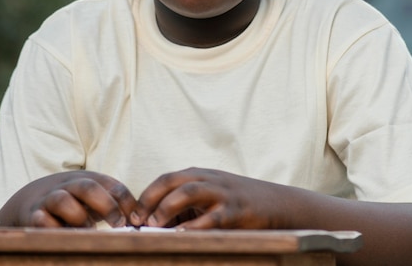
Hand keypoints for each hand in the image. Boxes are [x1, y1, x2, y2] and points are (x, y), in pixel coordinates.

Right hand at [0, 170, 137, 227]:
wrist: (29, 199)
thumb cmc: (73, 203)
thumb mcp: (94, 199)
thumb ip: (114, 205)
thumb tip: (138, 221)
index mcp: (89, 179)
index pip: (113, 185)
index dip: (126, 202)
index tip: (135, 221)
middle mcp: (69, 185)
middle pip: (89, 187)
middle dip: (106, 206)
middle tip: (119, 225)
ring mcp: (49, 199)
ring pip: (63, 201)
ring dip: (78, 218)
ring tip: (86, 230)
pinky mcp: (33, 215)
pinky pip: (40, 220)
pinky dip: (52, 228)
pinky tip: (62, 234)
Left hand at [131, 168, 284, 229]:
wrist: (279, 204)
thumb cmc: (239, 204)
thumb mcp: (213, 197)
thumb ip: (189, 206)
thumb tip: (157, 226)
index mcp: (201, 175)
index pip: (167, 179)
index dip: (147, 195)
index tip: (132, 214)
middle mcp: (210, 179)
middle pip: (174, 180)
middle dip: (151, 198)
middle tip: (137, 219)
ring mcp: (223, 193)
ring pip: (190, 191)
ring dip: (168, 206)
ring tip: (154, 224)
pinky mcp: (237, 210)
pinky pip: (213, 216)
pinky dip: (196, 226)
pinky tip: (184, 236)